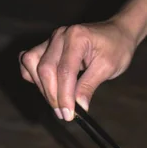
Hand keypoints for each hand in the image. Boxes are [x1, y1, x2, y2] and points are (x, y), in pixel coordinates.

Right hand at [19, 19, 135, 120]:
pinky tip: (46, 88)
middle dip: (53, 96)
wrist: (117, 32)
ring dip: (41, 87)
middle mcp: (60, 35)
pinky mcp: (47, 45)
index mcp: (77, 37)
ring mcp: (51, 39)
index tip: (69, 115)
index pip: (65, 71)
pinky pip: (29, 60)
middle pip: (45, 69)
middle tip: (64, 114)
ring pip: (31, 63)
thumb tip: (78, 107)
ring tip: (57, 103)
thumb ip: (89, 86)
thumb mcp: (107, 68)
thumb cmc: (116, 48)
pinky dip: (32, 75)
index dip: (65, 96)